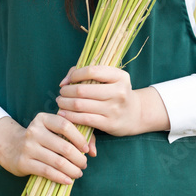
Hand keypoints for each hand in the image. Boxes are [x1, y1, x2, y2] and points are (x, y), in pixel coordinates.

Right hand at [0, 114, 96, 185]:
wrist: (11, 146)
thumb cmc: (40, 138)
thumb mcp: (53, 131)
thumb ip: (76, 135)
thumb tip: (93, 151)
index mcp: (43, 119)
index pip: (65, 125)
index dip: (79, 138)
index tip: (86, 149)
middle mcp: (34, 131)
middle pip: (63, 146)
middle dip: (78, 158)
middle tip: (84, 164)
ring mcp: (28, 147)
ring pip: (57, 161)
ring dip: (72, 170)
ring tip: (78, 173)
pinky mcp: (24, 162)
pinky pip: (47, 171)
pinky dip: (61, 177)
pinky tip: (68, 180)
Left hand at [56, 65, 170, 135]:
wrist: (135, 114)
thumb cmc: (116, 93)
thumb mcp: (110, 79)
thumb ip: (88, 73)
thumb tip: (65, 81)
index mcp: (120, 76)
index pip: (92, 71)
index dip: (75, 75)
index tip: (68, 80)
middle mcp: (119, 92)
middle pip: (83, 90)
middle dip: (67, 91)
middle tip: (61, 93)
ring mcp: (114, 109)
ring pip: (81, 105)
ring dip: (65, 103)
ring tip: (60, 102)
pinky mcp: (110, 124)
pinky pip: (84, 119)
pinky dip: (70, 116)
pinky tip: (63, 114)